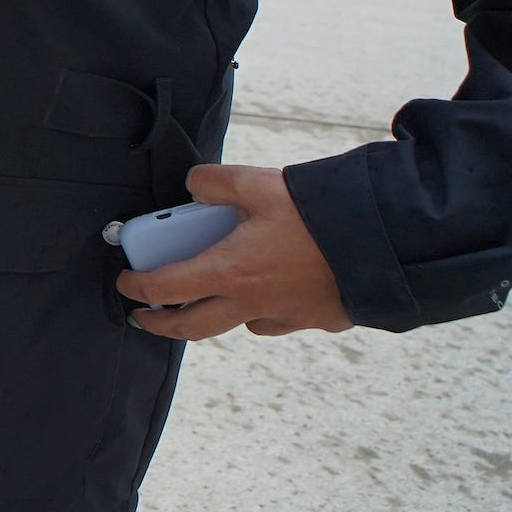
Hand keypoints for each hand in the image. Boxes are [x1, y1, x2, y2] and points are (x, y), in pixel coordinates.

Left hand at [116, 164, 354, 339]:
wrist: (385, 243)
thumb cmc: (318, 214)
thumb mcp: (258, 185)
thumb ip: (216, 183)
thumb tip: (194, 185)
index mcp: (227, 273)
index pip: (163, 289)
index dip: (136, 287)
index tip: (126, 282)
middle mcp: (250, 304)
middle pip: (192, 328)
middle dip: (162, 325)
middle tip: (146, 317)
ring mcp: (284, 316)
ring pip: (239, 324)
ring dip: (219, 314)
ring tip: (213, 294)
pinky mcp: (315, 320)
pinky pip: (278, 320)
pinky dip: (264, 310)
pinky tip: (270, 288)